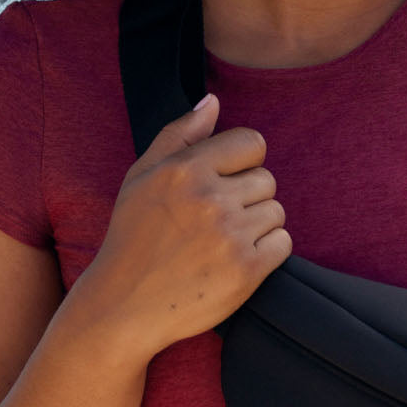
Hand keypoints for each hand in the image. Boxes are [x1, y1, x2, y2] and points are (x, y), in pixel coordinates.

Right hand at [78, 93, 290, 360]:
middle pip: (266, 180)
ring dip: (257, 226)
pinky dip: (267, 252)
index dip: (242, 163)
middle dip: (247, 197)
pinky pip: (283, 243)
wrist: (123, 306)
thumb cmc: (132, 238)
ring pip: (277, 211)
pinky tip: (235, 260)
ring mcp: (230, 235)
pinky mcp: (246, 270)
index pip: (252, 143)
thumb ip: (179, 134)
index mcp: (185, 169)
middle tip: (214, 222)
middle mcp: (210, 198)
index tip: (223, 184)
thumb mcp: (141, 177)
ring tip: (222, 243)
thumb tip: (213, 101)